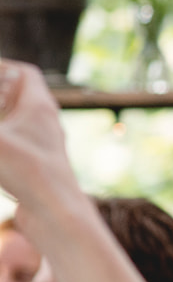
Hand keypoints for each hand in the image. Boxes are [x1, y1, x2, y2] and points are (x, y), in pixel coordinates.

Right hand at [0, 61, 76, 209]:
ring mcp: (44, 146)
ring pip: (22, 121)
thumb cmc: (29, 173)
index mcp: (40, 108)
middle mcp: (47, 124)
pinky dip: (7, 138)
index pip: (26, 74)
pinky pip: (21, 143)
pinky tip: (0, 151)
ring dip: (4, 115)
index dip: (4, 66)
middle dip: (0, 90)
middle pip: (24, 96)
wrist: (58, 215)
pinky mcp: (38, 166)